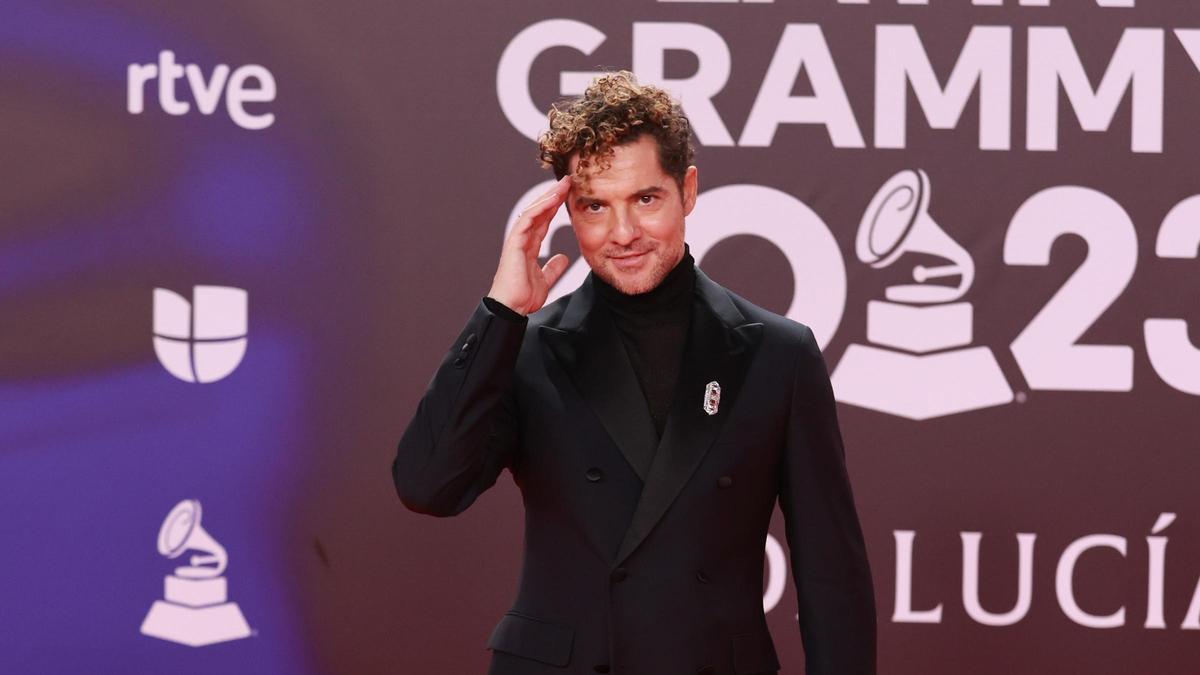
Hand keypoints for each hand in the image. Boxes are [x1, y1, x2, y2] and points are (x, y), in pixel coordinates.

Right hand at [487, 175, 571, 314]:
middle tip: (568, 181)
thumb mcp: (545, 280)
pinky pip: (527, 220)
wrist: (511, 308)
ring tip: (563, 185)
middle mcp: (522, 240)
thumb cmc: (523, 297)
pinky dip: (540, 208)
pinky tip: (552, 199)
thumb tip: (563, 258)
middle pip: (540, 211)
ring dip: (548, 197)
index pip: (544, 221)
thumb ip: (553, 268)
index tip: (570, 195)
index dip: (556, 207)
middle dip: (554, 195)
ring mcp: (517, 240)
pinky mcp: (514, 243)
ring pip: (534, 211)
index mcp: (529, 247)